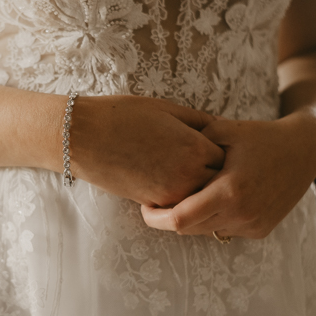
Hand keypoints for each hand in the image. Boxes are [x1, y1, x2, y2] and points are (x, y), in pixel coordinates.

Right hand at [70, 95, 224, 206]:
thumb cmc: (123, 116)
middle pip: (221, 183)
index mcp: (196, 147)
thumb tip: (221, 128)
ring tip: (196, 176)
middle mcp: (188, 175)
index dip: (227, 152)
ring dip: (203, 190)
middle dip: (220, 175)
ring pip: (202, 199)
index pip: (230, 158)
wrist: (84, 137)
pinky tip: (176, 183)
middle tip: (215, 166)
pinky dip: (184, 198)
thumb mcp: (167, 109)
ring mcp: (171, 193)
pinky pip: (180, 206)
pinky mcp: (153, 204)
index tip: (222, 147)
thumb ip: (199, 121)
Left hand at [139, 114, 315, 238]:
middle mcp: (243, 214)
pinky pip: (224, 230)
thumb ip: (187, 144)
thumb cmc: (257, 134)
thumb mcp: (220, 130)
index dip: (155, 217)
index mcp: (230, 191)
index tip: (144, 206)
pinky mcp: (261, 230)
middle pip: (188, 229)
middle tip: (156, 200)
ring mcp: (253, 225)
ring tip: (182, 197)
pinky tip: (210, 199)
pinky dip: (212, 219)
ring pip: (205, 232)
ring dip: (191, 219)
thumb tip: (152, 153)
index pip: (179, 219)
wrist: (304, 149)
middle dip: (168, 218)